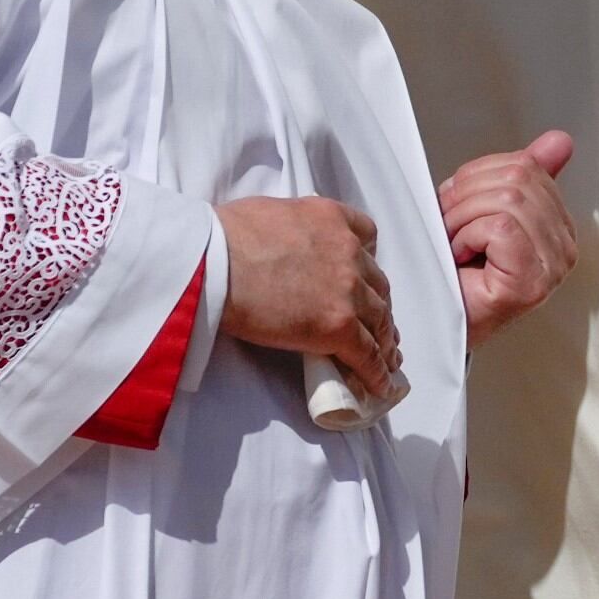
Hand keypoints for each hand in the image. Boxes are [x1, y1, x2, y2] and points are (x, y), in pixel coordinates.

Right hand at [217, 195, 399, 389]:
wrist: (213, 262)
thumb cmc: (221, 236)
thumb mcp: (269, 212)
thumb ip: (291, 228)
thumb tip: (283, 246)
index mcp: (330, 218)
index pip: (366, 238)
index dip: (367, 263)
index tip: (365, 279)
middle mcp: (347, 251)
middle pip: (376, 285)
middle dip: (378, 307)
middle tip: (377, 326)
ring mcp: (347, 290)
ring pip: (379, 321)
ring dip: (383, 342)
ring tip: (385, 360)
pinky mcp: (338, 326)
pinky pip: (366, 354)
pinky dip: (376, 372)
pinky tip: (378, 386)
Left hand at [443, 131, 578, 342]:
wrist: (436, 320)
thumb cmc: (455, 270)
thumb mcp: (484, 208)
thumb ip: (521, 175)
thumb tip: (560, 141)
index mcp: (558, 225)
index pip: (526, 167)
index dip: (479, 176)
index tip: (458, 206)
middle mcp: (565, 247)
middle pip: (518, 179)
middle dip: (468, 195)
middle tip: (450, 225)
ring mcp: (553, 267)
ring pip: (508, 200)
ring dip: (464, 218)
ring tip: (456, 243)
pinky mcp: (532, 282)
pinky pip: (500, 227)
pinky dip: (469, 236)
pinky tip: (464, 258)